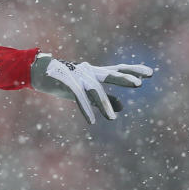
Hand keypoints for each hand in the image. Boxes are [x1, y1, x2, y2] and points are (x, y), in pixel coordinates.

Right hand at [30, 53, 152, 123]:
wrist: (37, 72)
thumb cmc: (63, 82)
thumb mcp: (85, 91)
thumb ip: (103, 99)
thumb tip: (122, 108)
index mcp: (96, 72)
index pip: (118, 69)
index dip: (134, 71)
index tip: (151, 74)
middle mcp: (89, 71)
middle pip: (110, 73)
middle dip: (123, 78)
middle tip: (138, 84)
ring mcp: (77, 75)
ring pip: (94, 88)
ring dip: (103, 104)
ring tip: (111, 118)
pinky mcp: (66, 82)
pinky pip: (78, 96)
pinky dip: (84, 108)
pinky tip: (91, 120)